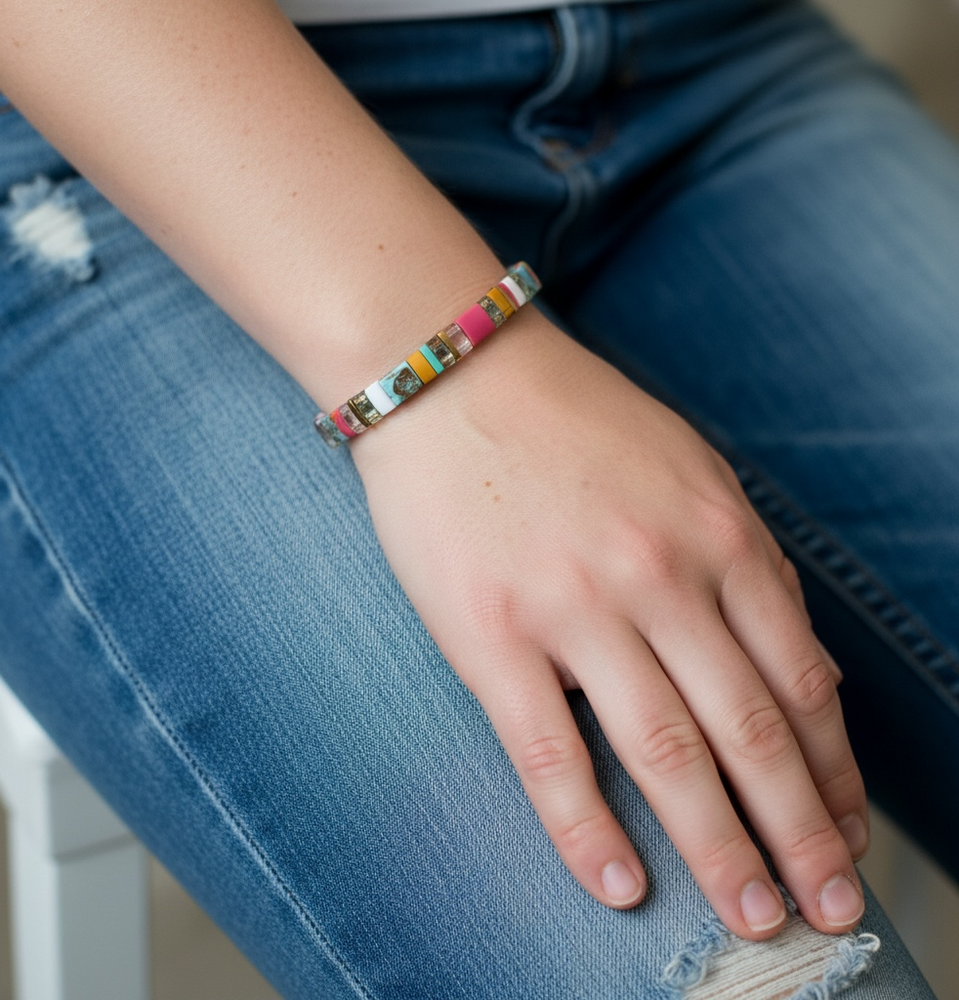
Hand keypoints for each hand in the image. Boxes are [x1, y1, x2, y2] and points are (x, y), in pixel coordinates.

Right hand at [352, 313, 867, 939]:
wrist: (453, 376)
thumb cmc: (570, 422)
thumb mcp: (688, 470)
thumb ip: (742, 564)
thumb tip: (793, 665)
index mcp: (718, 534)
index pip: (800, 680)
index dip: (833, 771)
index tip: (848, 829)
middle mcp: (661, 576)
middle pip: (752, 731)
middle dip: (801, 834)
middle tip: (833, 909)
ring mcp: (575, 608)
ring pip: (668, 755)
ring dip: (721, 850)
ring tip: (755, 918)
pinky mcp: (493, 634)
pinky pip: (550, 753)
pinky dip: (586, 831)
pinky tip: (618, 886)